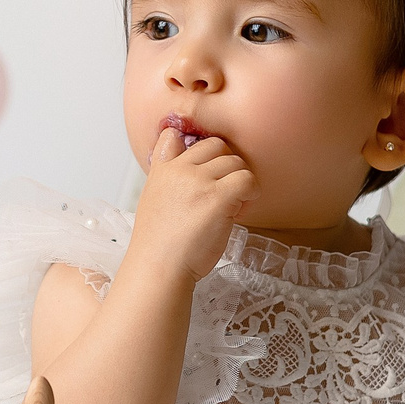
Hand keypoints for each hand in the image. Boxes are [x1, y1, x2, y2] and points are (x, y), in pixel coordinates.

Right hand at [127, 131, 255, 288]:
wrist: (159, 267)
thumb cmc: (159, 244)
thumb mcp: (153, 201)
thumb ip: (166, 178)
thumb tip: (184, 163)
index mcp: (161, 170)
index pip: (174, 136)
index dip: (196, 149)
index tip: (204, 168)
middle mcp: (180, 170)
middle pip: (216, 145)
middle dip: (226, 164)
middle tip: (225, 190)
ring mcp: (199, 181)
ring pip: (236, 162)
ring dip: (240, 182)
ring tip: (233, 206)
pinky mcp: (219, 197)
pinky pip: (248, 180)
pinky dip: (251, 193)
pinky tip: (241, 210)